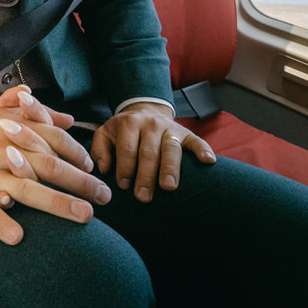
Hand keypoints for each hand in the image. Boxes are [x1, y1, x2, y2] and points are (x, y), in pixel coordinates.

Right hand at [0, 87, 111, 244]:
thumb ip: (34, 113)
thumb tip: (67, 117)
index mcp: (12, 129)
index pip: (53, 139)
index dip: (77, 154)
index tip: (93, 168)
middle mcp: (3, 151)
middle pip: (49, 166)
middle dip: (81, 182)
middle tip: (104, 197)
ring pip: (26, 190)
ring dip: (57, 203)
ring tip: (83, 215)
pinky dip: (1, 224)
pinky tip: (17, 236)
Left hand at [90, 101, 215, 201]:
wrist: (145, 111)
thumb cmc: (123, 130)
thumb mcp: (105, 133)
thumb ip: (99, 149)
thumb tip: (103, 169)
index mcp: (129, 123)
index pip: (127, 148)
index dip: (125, 168)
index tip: (124, 186)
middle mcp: (151, 124)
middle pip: (149, 152)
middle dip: (146, 176)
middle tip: (143, 197)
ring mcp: (170, 128)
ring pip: (171, 148)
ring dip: (170, 168)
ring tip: (168, 187)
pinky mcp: (186, 133)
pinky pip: (197, 141)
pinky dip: (203, 150)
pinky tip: (208, 162)